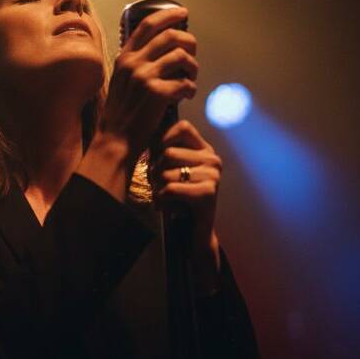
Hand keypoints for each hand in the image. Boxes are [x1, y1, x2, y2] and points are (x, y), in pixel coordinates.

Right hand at [97, 7, 197, 166]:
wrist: (115, 140)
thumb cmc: (121, 113)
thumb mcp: (121, 81)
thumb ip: (136, 64)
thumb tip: (161, 51)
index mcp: (124, 57)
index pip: (148, 25)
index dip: (168, 15)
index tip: (182, 13)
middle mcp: (134, 63)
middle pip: (170, 36)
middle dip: (188, 41)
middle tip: (193, 50)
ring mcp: (145, 77)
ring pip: (182, 57)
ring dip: (193, 66)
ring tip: (192, 77)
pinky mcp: (158, 93)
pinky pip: (186, 83)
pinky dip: (191, 88)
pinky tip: (187, 95)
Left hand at [150, 119, 221, 249]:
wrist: (194, 231)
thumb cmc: (177, 198)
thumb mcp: (171, 169)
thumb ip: (162, 149)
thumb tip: (145, 129)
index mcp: (205, 149)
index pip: (183, 127)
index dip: (164, 139)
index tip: (158, 157)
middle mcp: (213, 159)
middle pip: (168, 153)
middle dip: (155, 172)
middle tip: (158, 186)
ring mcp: (213, 176)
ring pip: (166, 172)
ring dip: (157, 188)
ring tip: (163, 197)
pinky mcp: (208, 193)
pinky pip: (170, 189)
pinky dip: (161, 200)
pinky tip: (166, 206)